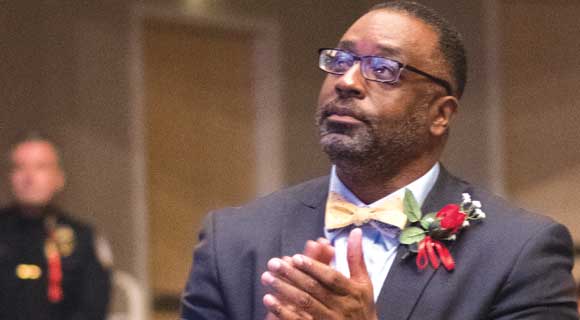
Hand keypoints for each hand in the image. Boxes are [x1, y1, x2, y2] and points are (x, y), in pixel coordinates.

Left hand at [262, 228, 377, 319]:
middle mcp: (341, 306)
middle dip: (292, 275)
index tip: (296, 257)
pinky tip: (269, 299)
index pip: (331, 277)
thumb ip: (356, 258)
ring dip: (284, 290)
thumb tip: (355, 231)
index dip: (314, 267)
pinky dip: (282, 310)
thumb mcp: (363, 283)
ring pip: (305, 303)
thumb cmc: (361, 307)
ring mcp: (329, 319)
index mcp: (352, 291)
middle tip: (274, 263)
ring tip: (267, 277)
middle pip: (314, 289)